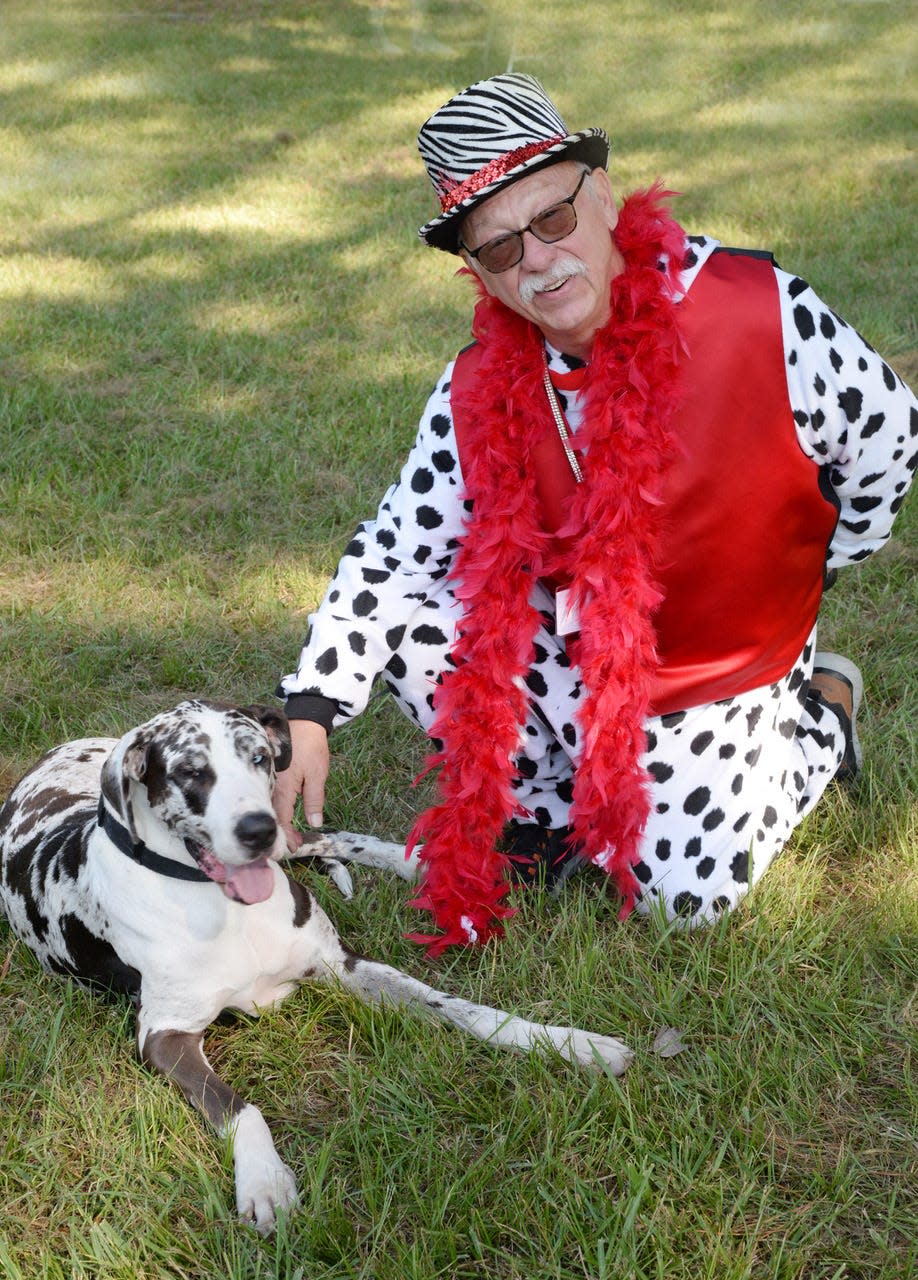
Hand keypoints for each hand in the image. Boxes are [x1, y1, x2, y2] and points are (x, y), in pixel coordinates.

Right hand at [272, 719, 329, 851]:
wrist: (303, 722)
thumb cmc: (311, 747)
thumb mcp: (318, 775)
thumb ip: (315, 800)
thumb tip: (315, 823)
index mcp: (283, 788)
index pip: (283, 820)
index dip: (287, 836)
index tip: (293, 848)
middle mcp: (271, 786)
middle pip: (272, 816)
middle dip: (279, 834)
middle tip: (288, 847)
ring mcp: (268, 780)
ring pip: (269, 807)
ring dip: (276, 823)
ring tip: (282, 836)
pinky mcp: (269, 775)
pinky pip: (269, 796)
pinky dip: (273, 808)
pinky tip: (278, 815)